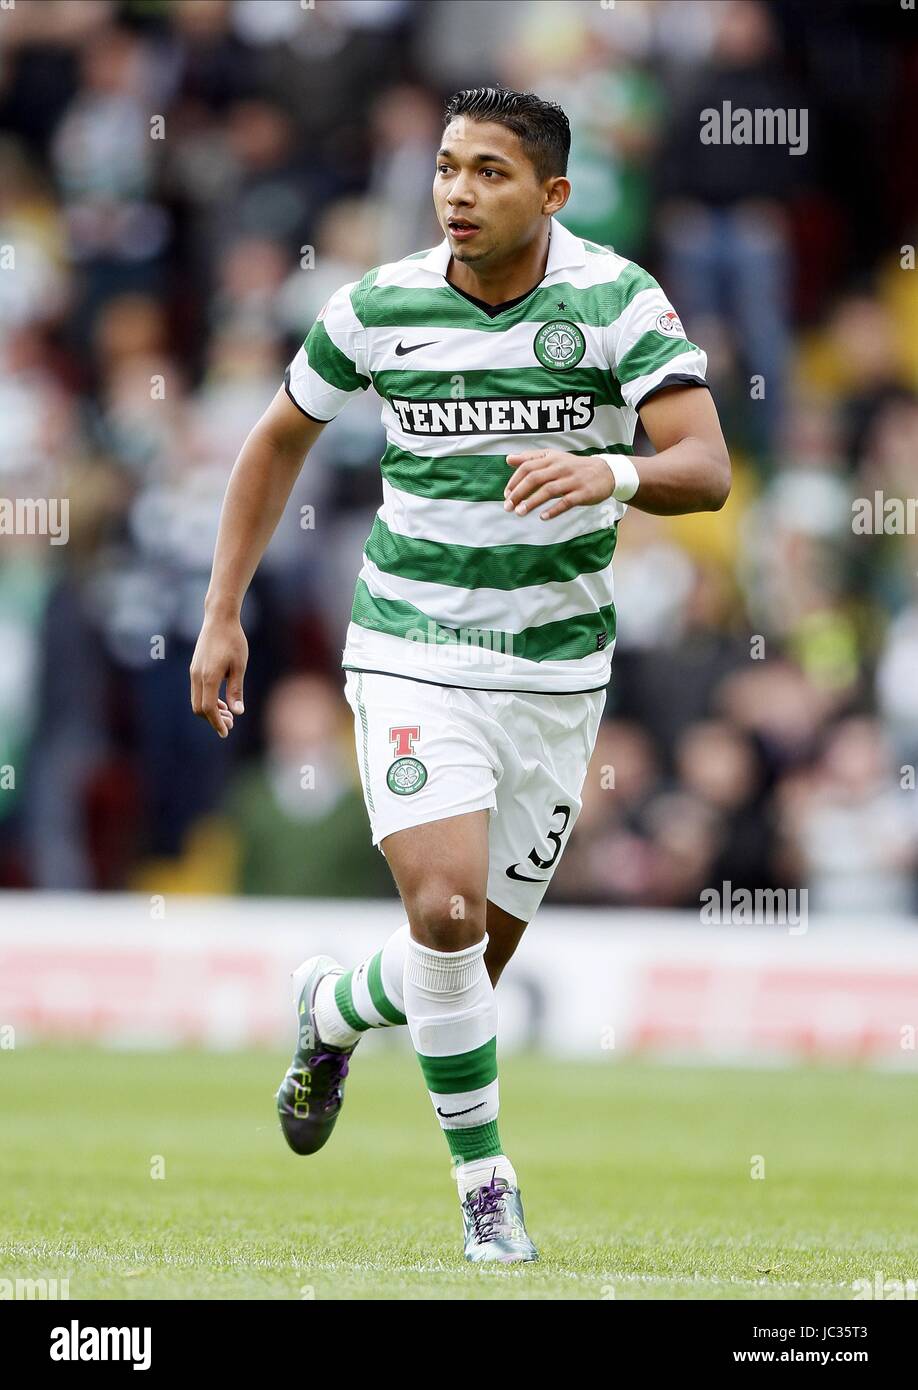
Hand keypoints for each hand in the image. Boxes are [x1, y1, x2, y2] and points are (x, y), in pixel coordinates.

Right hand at [189, 611, 247, 738]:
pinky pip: (198, 690)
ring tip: (228, 715)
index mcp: (208, 677)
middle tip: (230, 725)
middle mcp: (197, 676)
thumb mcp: (240, 667)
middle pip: (199, 708)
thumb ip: (236, 690)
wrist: (219, 619)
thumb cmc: (233, 641)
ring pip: (197, 700)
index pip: (208, 708)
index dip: (216, 723)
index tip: (226, 732)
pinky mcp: (194, 668)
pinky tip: (222, 701)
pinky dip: (208, 700)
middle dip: (213, 719)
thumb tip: (237, 712)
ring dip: (210, 710)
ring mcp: (194, 671)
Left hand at [504, 449, 614, 519]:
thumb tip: (508, 458)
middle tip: (508, 506)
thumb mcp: (554, 458)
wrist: (605, 472)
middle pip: (535, 478)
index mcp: (551, 459)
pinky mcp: (582, 493)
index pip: (528, 467)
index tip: (506, 494)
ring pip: (548, 490)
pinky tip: (543, 517)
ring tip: (519, 513)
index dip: (514, 481)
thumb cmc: (574, 467)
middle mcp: (560, 468)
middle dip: (519, 493)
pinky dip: (554, 510)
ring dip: (532, 502)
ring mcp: (572, 481)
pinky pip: (566, 502)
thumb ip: (531, 458)